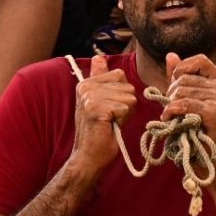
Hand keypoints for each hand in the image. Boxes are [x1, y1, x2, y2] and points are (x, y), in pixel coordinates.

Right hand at [68, 57, 134, 174]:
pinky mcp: (97, 109)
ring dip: (124, 114)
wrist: (89, 157)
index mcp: (86, 83)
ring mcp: (90, 97)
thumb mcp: (100, 102)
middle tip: (110, 119)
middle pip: (127, 86)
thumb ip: (100, 79)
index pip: (119, 75)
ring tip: (110, 123)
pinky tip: (110, 127)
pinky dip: (122, 120)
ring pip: (129, 97)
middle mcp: (86, 87)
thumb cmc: (99, 132)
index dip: (121, 94)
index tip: (109, 108)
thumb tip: (98, 58)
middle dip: (125, 105)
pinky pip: (126, 108)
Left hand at [159, 52, 215, 163]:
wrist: (204, 155)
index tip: (174, 85)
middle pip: (185, 78)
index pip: (199, 60)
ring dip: (170, 105)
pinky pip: (185, 104)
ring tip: (172, 116)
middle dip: (171, 93)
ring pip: (182, 91)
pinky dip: (172, 111)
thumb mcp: (184, 97)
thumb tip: (171, 55)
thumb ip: (178, 76)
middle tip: (172, 109)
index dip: (182, 69)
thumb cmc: (193, 125)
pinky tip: (169, 119)